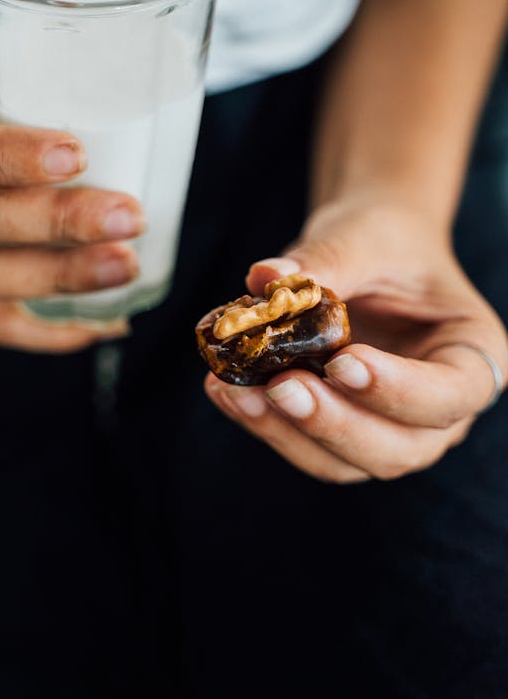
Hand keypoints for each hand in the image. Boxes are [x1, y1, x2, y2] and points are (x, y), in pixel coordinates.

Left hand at [204, 198, 507, 481]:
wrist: (366, 251)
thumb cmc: (383, 242)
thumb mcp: (364, 236)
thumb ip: (327, 260)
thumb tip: (266, 279)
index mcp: (475, 354)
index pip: (452, 393)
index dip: (399, 390)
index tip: (343, 362)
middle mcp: (441, 408)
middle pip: (400, 447)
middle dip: (335, 423)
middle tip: (281, 386)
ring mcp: (391, 430)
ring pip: (347, 462)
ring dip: (289, 433)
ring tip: (236, 390)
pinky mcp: (340, 434)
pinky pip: (305, 446)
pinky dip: (264, 425)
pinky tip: (224, 390)